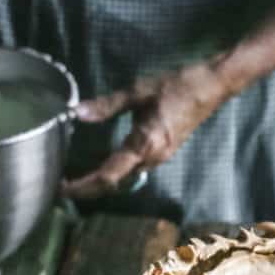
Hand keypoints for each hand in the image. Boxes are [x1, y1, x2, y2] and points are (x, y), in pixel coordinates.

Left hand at [61, 62, 229, 199]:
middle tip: (61, 185)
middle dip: (88, 188)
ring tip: (76, 176)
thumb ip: (108, 105)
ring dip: (101, 181)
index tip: (62, 189)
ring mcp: (160, 158)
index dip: (83, 186)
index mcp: (144, 145)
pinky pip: (134, 169)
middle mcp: (152, 159)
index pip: (108, 176)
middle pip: (115, 183)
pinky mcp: (163, 152)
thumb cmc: (178, 86)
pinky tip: (101, 162)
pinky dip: (114, 171)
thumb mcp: (139, 91)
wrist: (212, 86)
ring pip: (124, 178)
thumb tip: (77, 112)